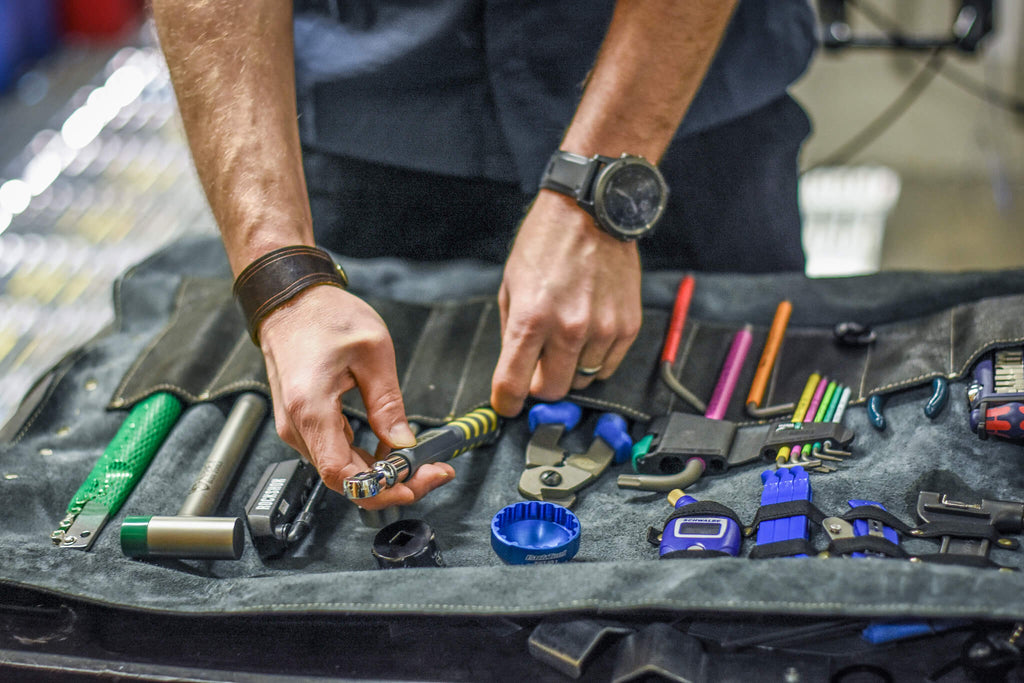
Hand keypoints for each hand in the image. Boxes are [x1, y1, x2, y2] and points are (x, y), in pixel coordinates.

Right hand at [259, 285, 454, 508]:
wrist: (291, 301)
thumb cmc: (324, 316)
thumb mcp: (373, 352)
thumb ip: (388, 404)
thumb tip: (405, 442)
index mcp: (311, 408)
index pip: (341, 475)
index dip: (379, 488)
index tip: (413, 484)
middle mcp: (297, 425)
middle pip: (344, 479)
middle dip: (391, 483)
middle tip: (431, 472)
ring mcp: (297, 426)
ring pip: (341, 470)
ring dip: (380, 473)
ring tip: (417, 460)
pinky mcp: (304, 423)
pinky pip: (335, 453)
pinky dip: (365, 459)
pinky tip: (391, 448)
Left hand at [491, 190, 642, 415]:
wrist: (593, 211)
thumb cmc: (546, 242)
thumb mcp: (511, 283)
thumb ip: (511, 332)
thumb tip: (515, 369)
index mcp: (531, 318)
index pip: (514, 384)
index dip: (506, 402)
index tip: (506, 405)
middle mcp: (568, 329)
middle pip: (551, 391)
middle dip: (539, 385)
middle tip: (537, 366)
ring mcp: (602, 329)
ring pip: (581, 380)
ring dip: (569, 368)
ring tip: (566, 336)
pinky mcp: (627, 326)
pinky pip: (608, 366)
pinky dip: (595, 359)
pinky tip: (588, 333)